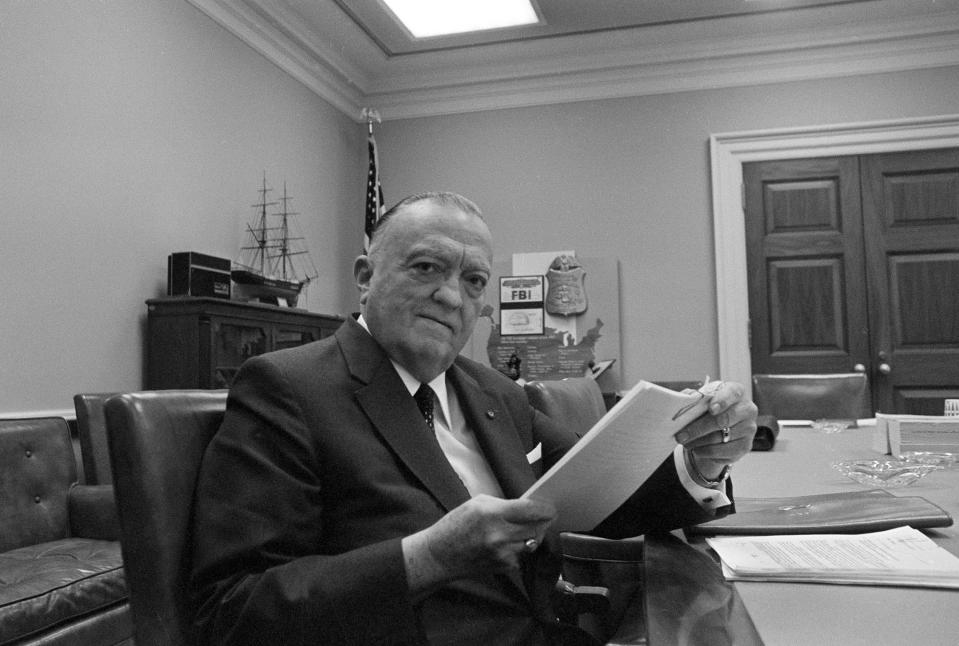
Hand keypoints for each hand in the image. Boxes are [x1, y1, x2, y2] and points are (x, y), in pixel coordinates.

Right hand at [402, 495, 555, 593]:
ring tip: (528, 528)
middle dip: (545, 521)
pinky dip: (521, 549)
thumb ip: (502, 504)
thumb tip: (526, 506)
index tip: (551, 507)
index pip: (530, 510)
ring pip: (532, 543)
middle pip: (537, 528)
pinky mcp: (503, 567)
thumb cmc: (456, 525)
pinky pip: (522, 556)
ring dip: (533, 535)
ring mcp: (503, 554)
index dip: (545, 508)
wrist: (439, 555)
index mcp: (492, 514)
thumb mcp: (476, 504)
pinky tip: (510, 543)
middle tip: (548, 516)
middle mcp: (500, 535)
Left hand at [673, 380, 756, 481]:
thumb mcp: (703, 400)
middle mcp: (747, 410)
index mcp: (737, 392)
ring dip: (698, 442)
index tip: (711, 409)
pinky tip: (696, 449)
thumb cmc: (709, 409)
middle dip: (698, 428)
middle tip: (681, 435)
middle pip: (723, 420)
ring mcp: (748, 429)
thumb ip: (695, 400)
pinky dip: (705, 452)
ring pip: (720, 438)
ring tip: (684, 442)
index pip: (732, 393)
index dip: (722, 401)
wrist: (720, 427)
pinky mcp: (745, 447)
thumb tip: (682, 402)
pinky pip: (721, 452)